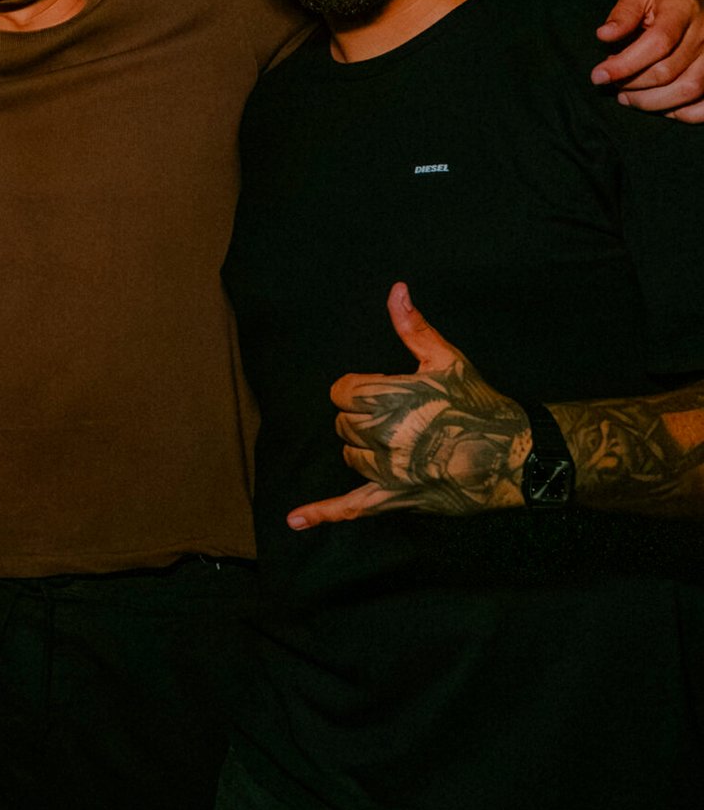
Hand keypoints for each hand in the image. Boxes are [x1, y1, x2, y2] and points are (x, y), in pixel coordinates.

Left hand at [288, 284, 530, 528]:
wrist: (514, 455)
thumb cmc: (480, 405)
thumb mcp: (447, 359)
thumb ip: (412, 327)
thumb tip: (396, 290)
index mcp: (391, 396)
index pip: (342, 391)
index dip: (357, 390)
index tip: (377, 392)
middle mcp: (385, 434)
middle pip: (344, 423)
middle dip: (362, 417)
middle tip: (398, 416)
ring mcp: (388, 470)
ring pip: (350, 455)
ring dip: (363, 448)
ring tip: (398, 442)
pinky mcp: (395, 499)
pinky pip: (351, 509)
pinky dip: (321, 514)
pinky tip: (295, 519)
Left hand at [593, 0, 703, 121]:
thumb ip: (622, 14)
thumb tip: (604, 36)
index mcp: (683, 9)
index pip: (656, 43)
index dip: (625, 64)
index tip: (598, 75)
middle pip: (668, 71)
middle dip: (633, 85)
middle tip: (613, 85)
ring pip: (688, 90)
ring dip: (653, 102)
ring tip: (628, 98)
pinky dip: (684, 113)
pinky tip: (663, 108)